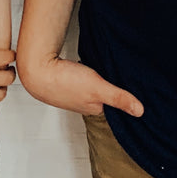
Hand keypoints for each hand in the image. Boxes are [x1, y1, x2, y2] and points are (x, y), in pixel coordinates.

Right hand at [20, 56, 141, 117]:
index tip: (131, 88)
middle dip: (108, 87)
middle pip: (101, 95)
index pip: (112, 104)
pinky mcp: (61, 79)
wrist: (36, 70)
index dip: (121, 96)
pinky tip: (81, 66)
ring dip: (94, 79)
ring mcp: (70, 92)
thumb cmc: (64, 81)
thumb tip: (141, 112)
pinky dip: (81, 72)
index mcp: (93, 107)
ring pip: (88, 87)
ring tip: (102, 69)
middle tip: (118, 75)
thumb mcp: (98, 87)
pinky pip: (77, 77)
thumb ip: (119, 97)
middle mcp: (82, 102)